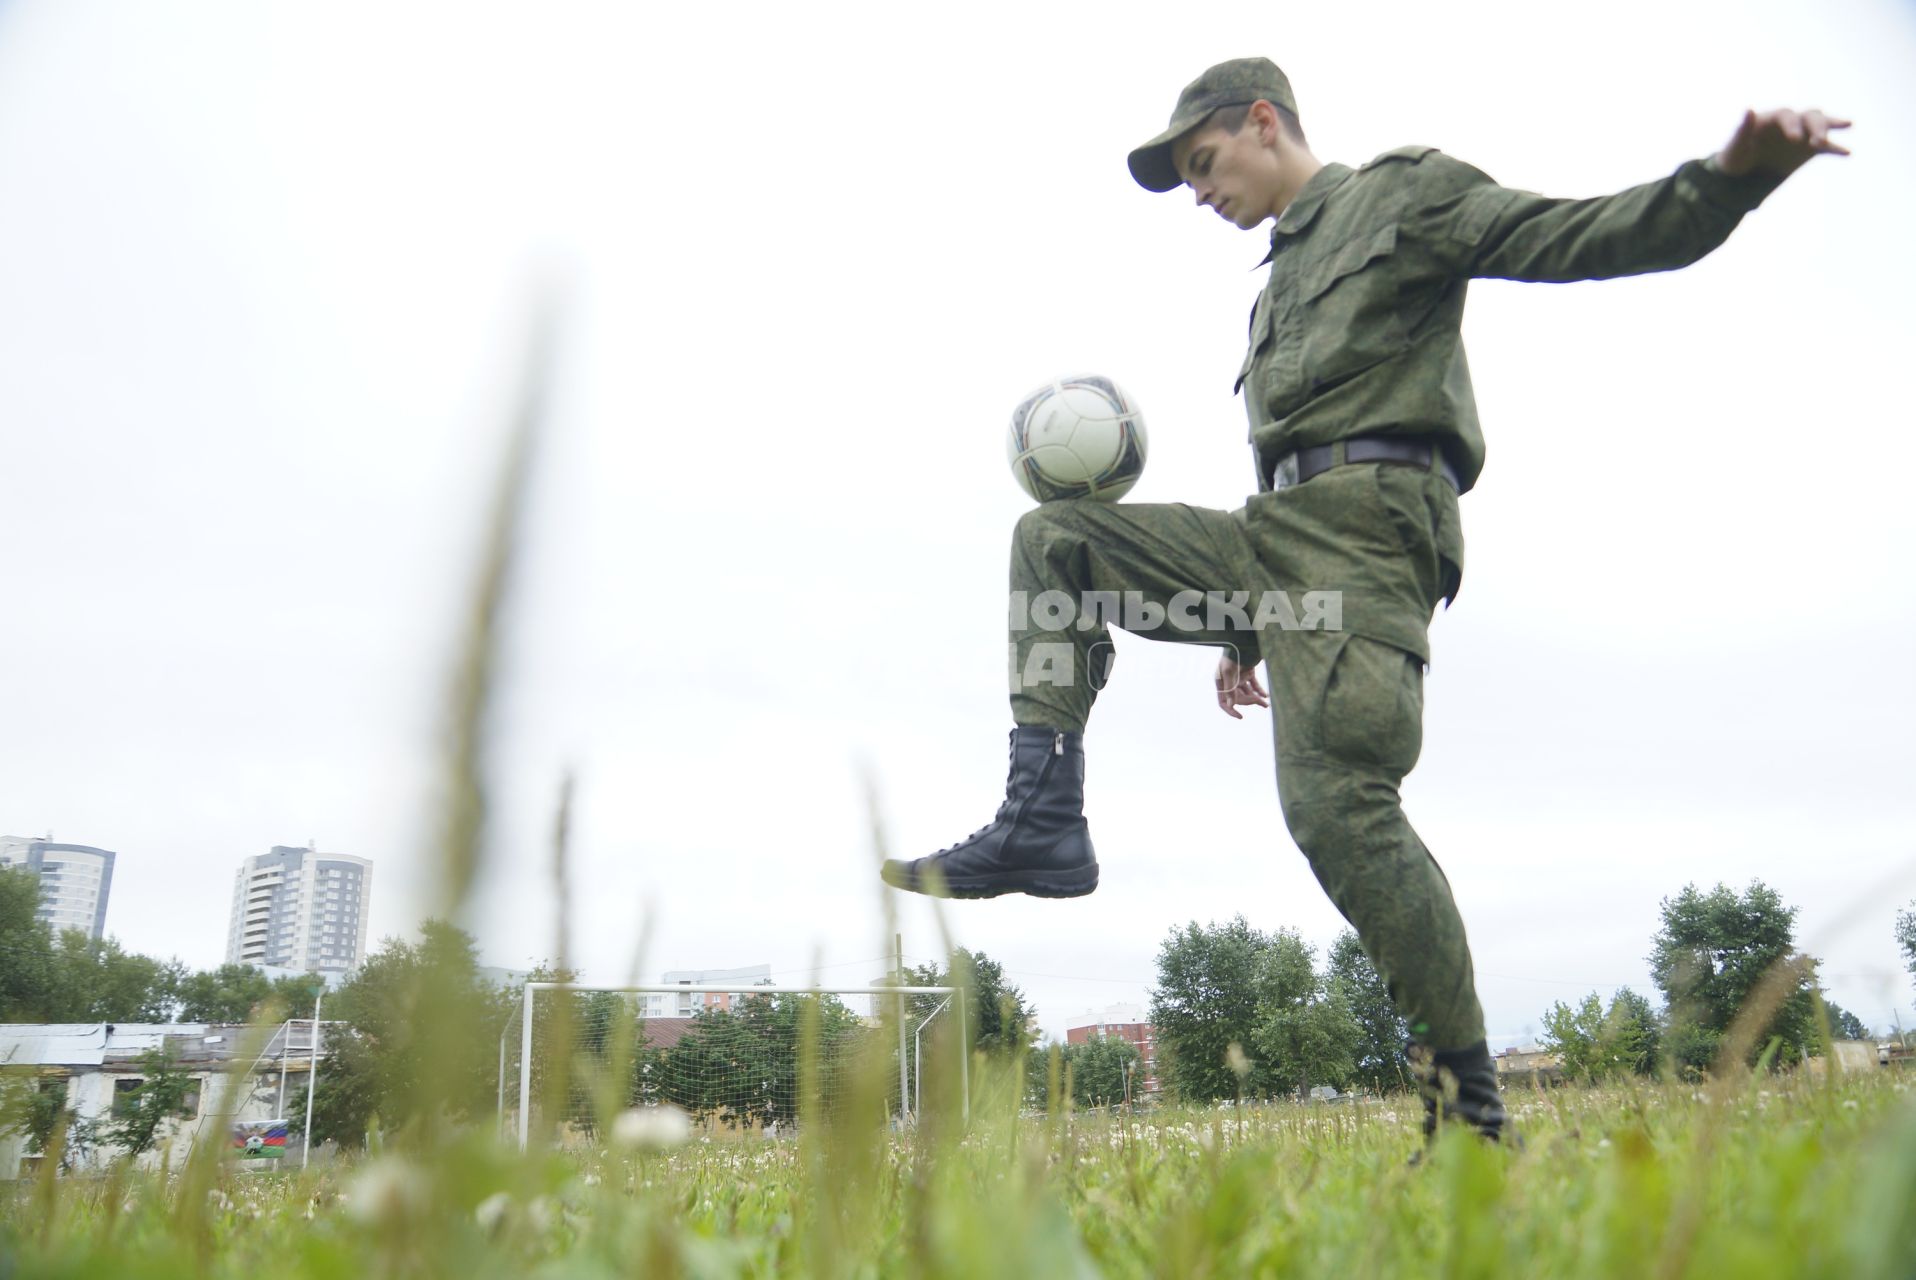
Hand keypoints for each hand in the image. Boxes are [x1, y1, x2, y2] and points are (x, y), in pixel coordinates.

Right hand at [1215, 653, 1268, 718]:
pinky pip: (1254, 685)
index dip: (1231, 710)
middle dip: (1249, 702)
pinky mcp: (1248, 674)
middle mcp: (1229, 682)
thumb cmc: (1233, 655)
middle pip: (1238, 698)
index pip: (1223, 702)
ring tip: (1266, 704)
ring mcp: (1239, 678)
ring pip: (1248, 693)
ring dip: (1256, 699)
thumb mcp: (1229, 672)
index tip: (1240, 716)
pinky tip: (1265, 696)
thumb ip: (1230, 689)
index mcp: (1221, 683)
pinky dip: (1260, 690)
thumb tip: (1232, 705)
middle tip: (1260, 702)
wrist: (1244, 642)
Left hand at [1713, 108, 1850, 179]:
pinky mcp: (1809, 149)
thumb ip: (1742, 128)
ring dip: (1830, 127)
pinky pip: (1827, 147)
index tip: (1794, 139)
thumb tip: (1748, 109)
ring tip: (1848, 125)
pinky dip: (1837, 149)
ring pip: (1821, 125)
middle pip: (1809, 116)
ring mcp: (1802, 134)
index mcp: (1771, 118)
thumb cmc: (1735, 156)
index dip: (1791, 124)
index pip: (1786, 115)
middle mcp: (1790, 122)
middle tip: (1818, 141)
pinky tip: (1848, 153)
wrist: (1742, 175)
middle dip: (1816, 126)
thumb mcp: (1735, 145)